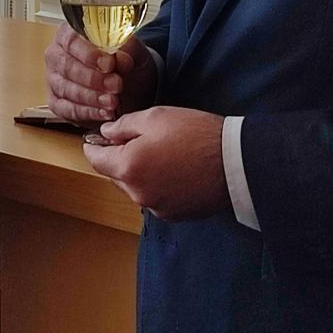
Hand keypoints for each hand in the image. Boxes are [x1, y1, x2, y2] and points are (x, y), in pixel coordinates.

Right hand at [45, 24, 157, 124]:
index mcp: (68, 34)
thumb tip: (122, 59)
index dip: (89, 53)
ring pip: (66, 89)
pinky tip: (105, 113)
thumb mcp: (133, 51)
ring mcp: (54, 80)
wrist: (130, 84)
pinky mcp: (57, 103)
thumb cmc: (124, 61)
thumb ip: (128, 51)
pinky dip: (88, 113)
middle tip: (116, 85)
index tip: (109, 63)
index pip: (71, 40)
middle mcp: (56, 55)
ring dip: (92, 97)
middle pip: (67, 66)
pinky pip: (67, 109)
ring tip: (114, 101)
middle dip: (93, 78)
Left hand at [82, 106, 229, 220]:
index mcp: (128, 168)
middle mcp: (137, 193)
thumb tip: (105, 133)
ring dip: (138, 172)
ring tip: (161, 153)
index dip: (94, 146)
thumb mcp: (155, 117)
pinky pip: (154, 197)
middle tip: (136, 139)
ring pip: (134, 187)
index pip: (95, 159)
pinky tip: (174, 170)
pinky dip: (156, 185)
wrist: (237, 163)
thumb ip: (123, 126)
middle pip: (114, 175)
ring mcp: (156, 207)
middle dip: (119, 158)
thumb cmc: (196, 134)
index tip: (97, 138)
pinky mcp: (174, 215)